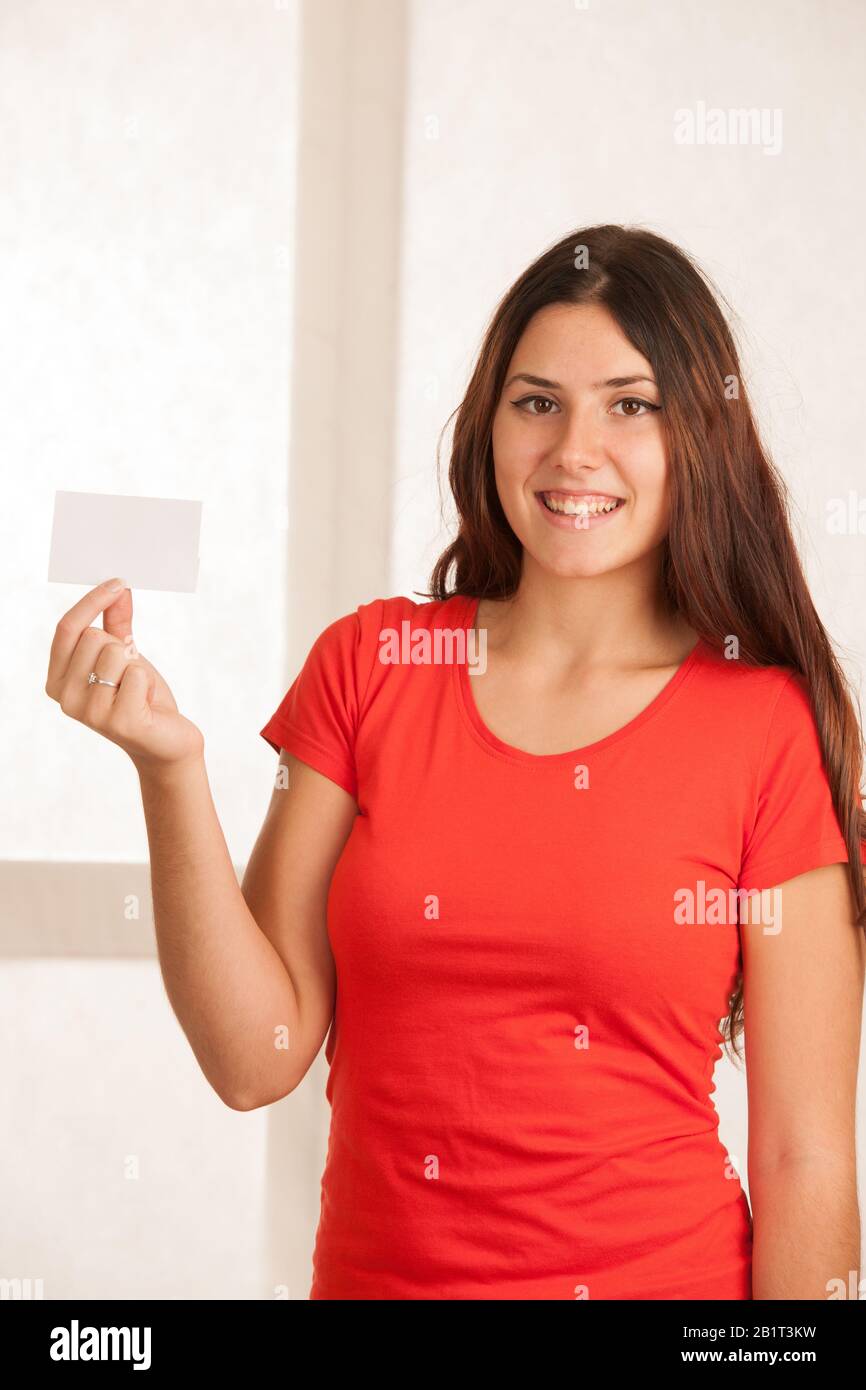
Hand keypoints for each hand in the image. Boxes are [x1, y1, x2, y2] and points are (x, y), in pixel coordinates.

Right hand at [45, 578, 204, 771]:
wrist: (166, 742)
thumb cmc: (141, 697)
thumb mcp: (125, 656)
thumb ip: (116, 623)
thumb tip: (118, 587)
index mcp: (57, 679)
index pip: (67, 628)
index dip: (92, 601)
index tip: (118, 583)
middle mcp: (65, 698)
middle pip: (93, 637)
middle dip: (122, 647)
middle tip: (130, 674)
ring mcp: (89, 713)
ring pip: (116, 653)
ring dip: (136, 667)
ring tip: (137, 691)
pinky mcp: (119, 722)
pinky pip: (137, 675)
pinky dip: (148, 683)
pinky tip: (146, 704)